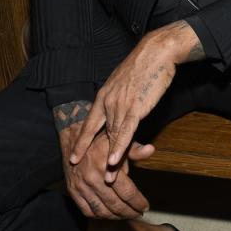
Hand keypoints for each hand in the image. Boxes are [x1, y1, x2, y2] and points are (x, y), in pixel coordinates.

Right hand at [57, 116, 154, 219]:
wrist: (75, 138)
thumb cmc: (102, 139)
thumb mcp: (119, 141)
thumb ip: (135, 149)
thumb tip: (151, 149)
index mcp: (106, 166)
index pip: (127, 192)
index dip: (138, 202)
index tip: (145, 207)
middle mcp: (92, 178)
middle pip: (115, 204)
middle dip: (129, 212)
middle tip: (138, 214)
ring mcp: (81, 186)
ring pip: (101, 211)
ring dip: (116, 217)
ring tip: (126, 215)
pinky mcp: (72, 191)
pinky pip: (87, 210)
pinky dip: (99, 216)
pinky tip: (109, 214)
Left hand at [70, 21, 199, 171]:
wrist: (156, 52)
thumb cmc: (145, 65)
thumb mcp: (126, 82)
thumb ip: (120, 96)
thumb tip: (119, 105)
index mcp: (104, 95)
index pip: (89, 124)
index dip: (82, 141)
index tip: (74, 156)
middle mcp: (108, 102)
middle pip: (100, 135)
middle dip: (93, 155)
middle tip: (84, 173)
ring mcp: (120, 106)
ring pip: (112, 137)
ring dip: (109, 159)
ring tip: (106, 178)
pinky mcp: (135, 108)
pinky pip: (124, 132)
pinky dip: (118, 148)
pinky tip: (112, 161)